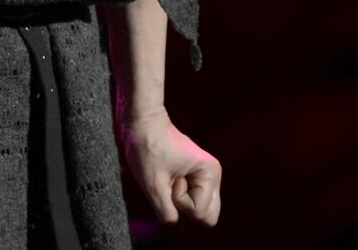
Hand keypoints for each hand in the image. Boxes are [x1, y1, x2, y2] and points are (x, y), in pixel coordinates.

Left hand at [118, 108, 221, 227]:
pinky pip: (194, 201)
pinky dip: (179, 198)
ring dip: (180, 202)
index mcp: (210, 173)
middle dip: (185, 208)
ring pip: (201, 210)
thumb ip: (167, 214)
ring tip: (169, 180)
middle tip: (170, 185)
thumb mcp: (154, 186)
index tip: (170, 181)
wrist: (143, 124)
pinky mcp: (197, 178)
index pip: (200, 213)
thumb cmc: (148, 149)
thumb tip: (176, 232)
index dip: (180, 204)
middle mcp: (214, 175)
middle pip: (207, 216)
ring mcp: (207, 176)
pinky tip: (170, 180)